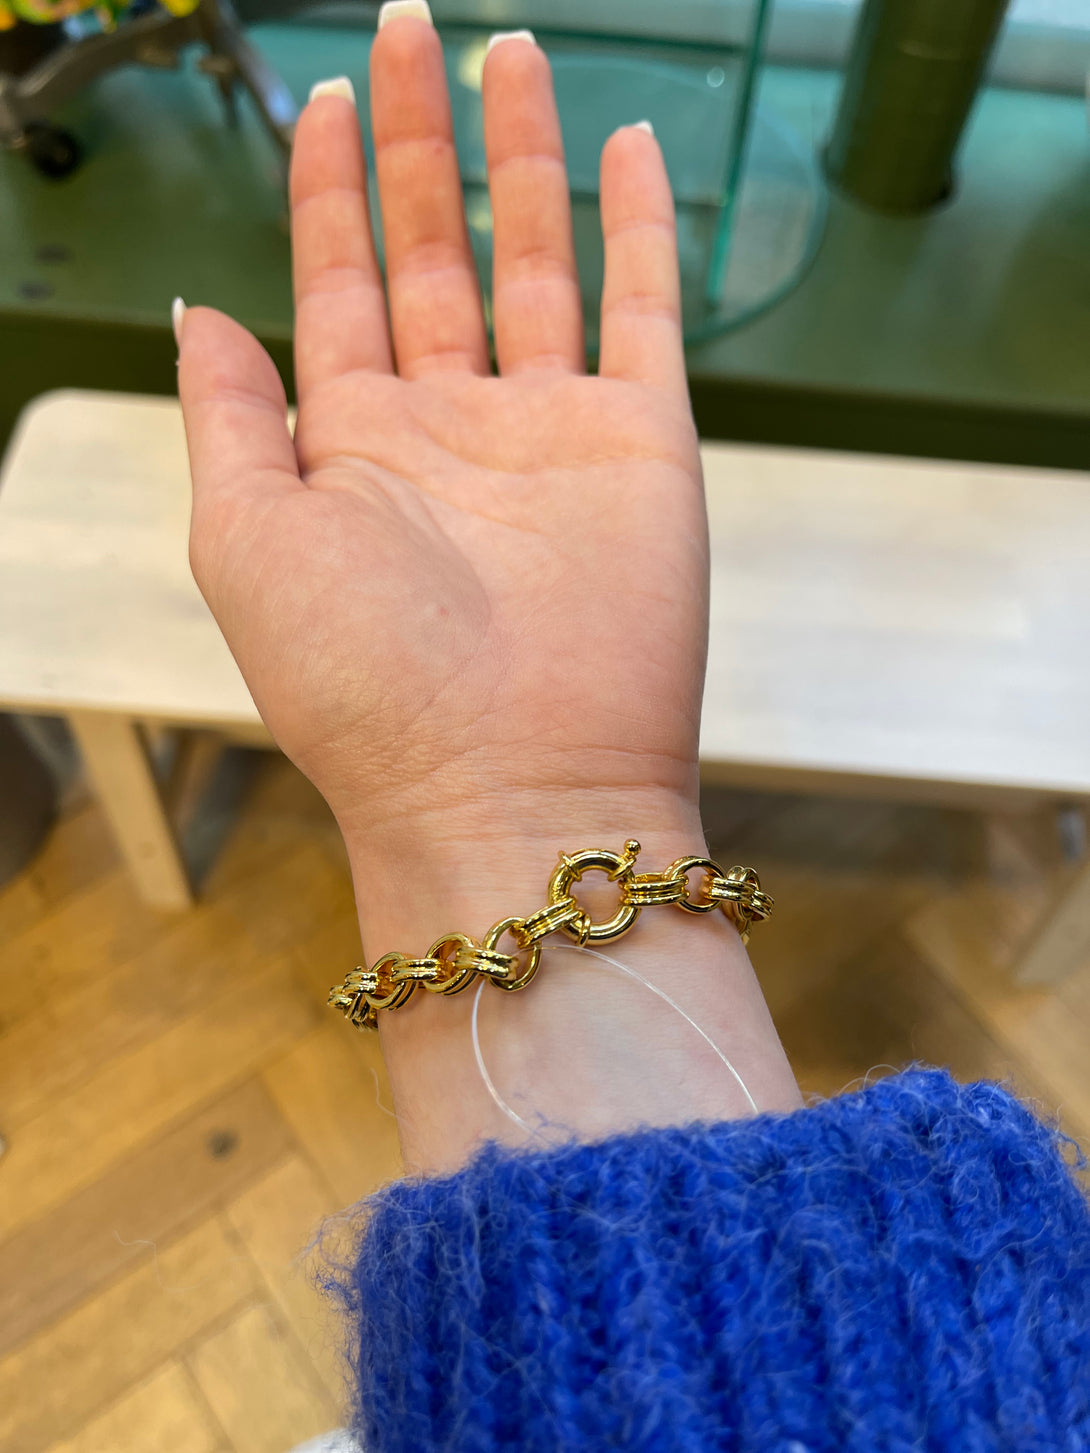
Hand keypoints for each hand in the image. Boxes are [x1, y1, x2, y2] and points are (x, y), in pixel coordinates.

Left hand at [179, 13, 801, 1163]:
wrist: (511, 786)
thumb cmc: (363, 687)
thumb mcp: (244, 544)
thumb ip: (223, 417)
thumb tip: (199, 308)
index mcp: (352, 446)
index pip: (336, 281)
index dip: (325, 187)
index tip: (323, 96)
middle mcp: (450, 426)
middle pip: (430, 248)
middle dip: (416, 140)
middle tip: (410, 28)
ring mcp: (551, 431)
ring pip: (536, 259)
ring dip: (520, 159)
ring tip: (508, 55)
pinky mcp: (642, 445)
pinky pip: (645, 312)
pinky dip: (641, 233)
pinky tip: (627, 152)